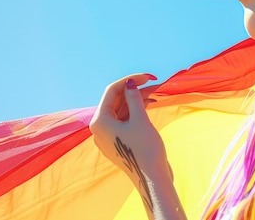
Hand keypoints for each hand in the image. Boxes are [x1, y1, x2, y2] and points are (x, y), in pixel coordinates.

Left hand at [90, 74, 169, 207]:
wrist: (151, 178)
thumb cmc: (144, 148)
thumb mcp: (140, 119)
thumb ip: (134, 98)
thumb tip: (130, 84)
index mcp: (99, 122)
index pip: (111, 91)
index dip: (129, 81)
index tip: (147, 77)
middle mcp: (100, 128)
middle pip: (115, 101)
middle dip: (133, 90)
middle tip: (154, 84)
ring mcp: (108, 136)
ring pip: (121, 110)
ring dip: (136, 100)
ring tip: (154, 93)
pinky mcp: (118, 141)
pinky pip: (124, 120)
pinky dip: (135, 112)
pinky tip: (149, 105)